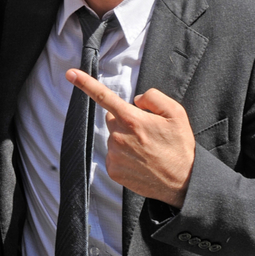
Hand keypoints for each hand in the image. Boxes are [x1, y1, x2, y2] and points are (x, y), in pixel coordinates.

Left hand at [66, 69, 194, 207]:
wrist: (184, 182)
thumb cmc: (180, 146)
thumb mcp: (176, 113)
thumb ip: (153, 97)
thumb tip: (135, 99)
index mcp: (132, 119)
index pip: (104, 97)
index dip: (85, 83)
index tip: (70, 74)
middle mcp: (119, 137)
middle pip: (112, 119)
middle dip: (125, 121)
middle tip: (146, 133)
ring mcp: (115, 155)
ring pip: (113, 138)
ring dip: (125, 140)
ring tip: (146, 150)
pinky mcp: (113, 171)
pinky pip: (113, 155)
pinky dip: (123, 156)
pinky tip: (139, 162)